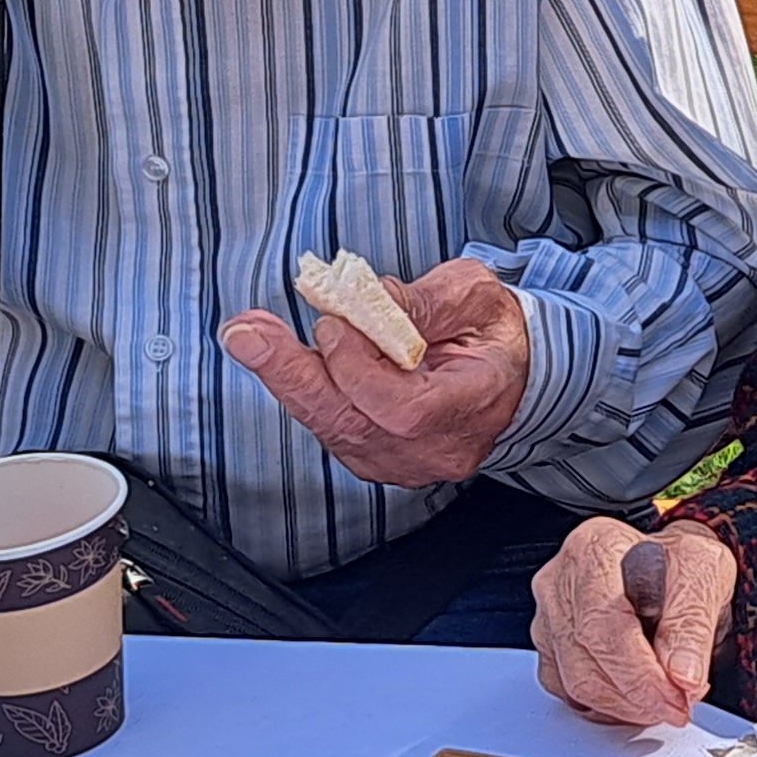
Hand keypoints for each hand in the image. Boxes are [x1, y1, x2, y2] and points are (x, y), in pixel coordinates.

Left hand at [220, 257, 530, 489]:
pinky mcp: (378, 457)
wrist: (509, 370)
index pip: (407, 411)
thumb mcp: (474, 295)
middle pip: (355, 425)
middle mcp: (441, 447)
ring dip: (286, 378)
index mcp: (478, 403)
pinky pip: (330, 428)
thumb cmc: (494, 331)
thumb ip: (423, 301)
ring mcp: (407, 461)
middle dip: (294, 374)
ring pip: (333, 429)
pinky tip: (278, 355)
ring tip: (249, 334)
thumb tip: (366, 300)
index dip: (359, 373)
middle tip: (248, 333)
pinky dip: (301, 389)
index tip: (335, 327)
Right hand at [533, 518, 735, 729]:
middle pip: (584, 660)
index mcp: (595, 549)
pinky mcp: (549, 648)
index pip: (603, 625)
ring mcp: (548, 616)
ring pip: (574, 683)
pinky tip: (637, 697)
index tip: (677, 697)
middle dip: (637, 697)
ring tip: (664, 700)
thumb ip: (692, 624)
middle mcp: (560, 581)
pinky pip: (568, 693)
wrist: (666, 564)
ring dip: (625, 706)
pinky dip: (608, 706)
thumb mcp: (705, 574)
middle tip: (679, 705)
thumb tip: (683, 675)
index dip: (640, 674)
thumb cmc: (679, 563)